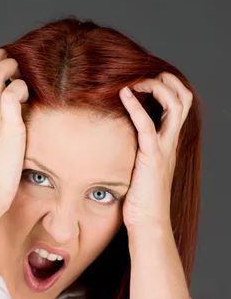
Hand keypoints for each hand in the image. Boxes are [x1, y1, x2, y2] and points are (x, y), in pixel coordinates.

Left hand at [119, 72, 193, 233]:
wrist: (147, 222)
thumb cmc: (140, 198)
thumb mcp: (139, 166)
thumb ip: (135, 150)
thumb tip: (115, 137)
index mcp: (169, 142)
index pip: (179, 104)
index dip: (167, 86)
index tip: (143, 80)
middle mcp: (171, 141)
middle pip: (184, 98)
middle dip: (167, 79)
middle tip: (142, 76)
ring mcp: (164, 148)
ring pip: (175, 105)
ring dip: (155, 86)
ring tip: (134, 81)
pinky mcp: (152, 157)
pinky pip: (147, 125)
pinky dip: (136, 106)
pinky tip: (123, 94)